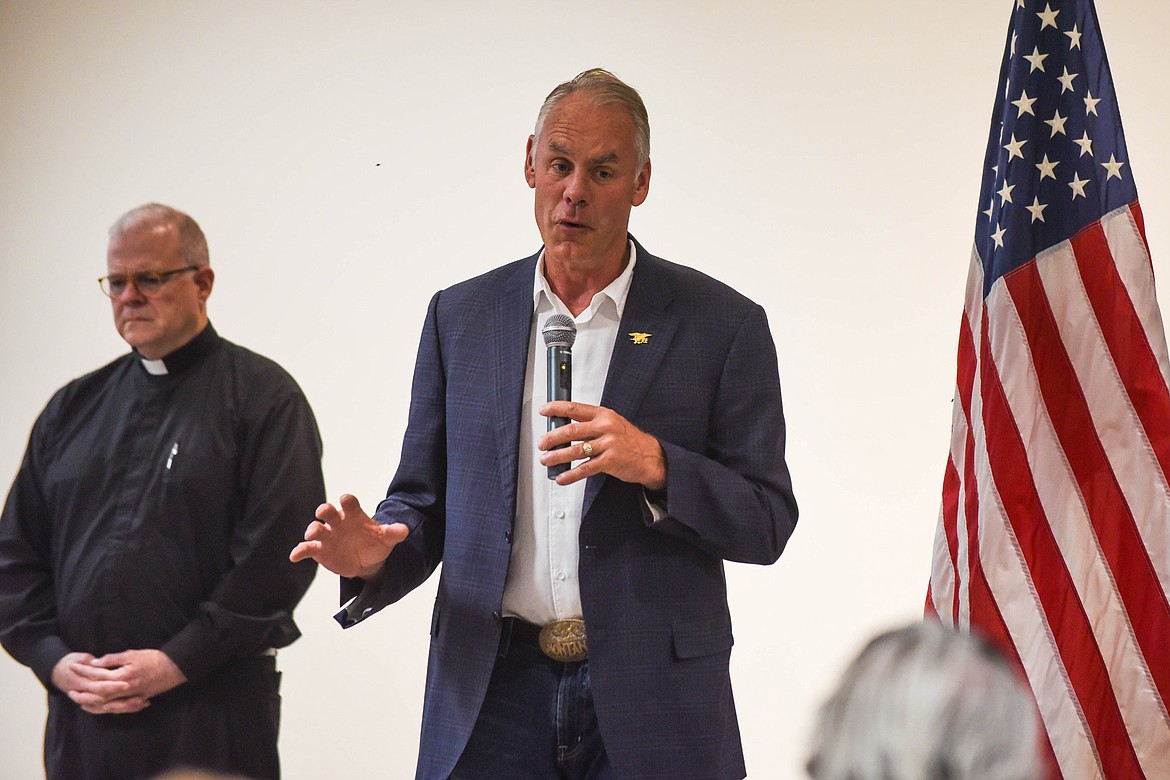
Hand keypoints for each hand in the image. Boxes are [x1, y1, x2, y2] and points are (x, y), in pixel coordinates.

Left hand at [51, 649, 184, 714]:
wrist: (173, 668)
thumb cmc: (153, 658)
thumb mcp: (131, 654)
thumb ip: (112, 659)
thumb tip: (95, 663)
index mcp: (121, 677)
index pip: (96, 676)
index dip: (83, 671)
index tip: (73, 667)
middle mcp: (122, 690)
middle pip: (96, 695)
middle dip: (82, 693)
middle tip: (69, 692)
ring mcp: (129, 698)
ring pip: (104, 705)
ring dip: (90, 704)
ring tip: (79, 702)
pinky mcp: (135, 701)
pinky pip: (116, 709)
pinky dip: (104, 709)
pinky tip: (98, 707)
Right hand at [289, 493, 408, 578]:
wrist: (367, 561)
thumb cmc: (374, 544)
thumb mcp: (386, 539)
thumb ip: (393, 532)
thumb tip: (405, 530)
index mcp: (353, 514)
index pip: (348, 502)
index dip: (347, 500)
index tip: (346, 500)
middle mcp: (337, 522)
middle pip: (327, 510)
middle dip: (324, 510)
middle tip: (324, 513)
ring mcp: (327, 535)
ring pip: (315, 528)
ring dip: (312, 530)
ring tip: (313, 535)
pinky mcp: (319, 550)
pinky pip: (306, 548)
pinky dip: (299, 551)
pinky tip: (294, 556)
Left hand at [538, 401, 666, 489]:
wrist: (651, 456)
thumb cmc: (629, 440)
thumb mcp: (612, 424)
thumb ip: (591, 425)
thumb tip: (564, 429)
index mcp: (603, 415)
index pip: (575, 408)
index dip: (556, 408)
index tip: (544, 411)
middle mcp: (605, 427)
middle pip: (571, 430)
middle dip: (552, 438)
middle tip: (542, 443)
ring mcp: (608, 444)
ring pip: (575, 450)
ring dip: (557, 456)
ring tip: (546, 460)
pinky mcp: (610, 461)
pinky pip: (585, 468)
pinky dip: (571, 474)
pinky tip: (562, 477)